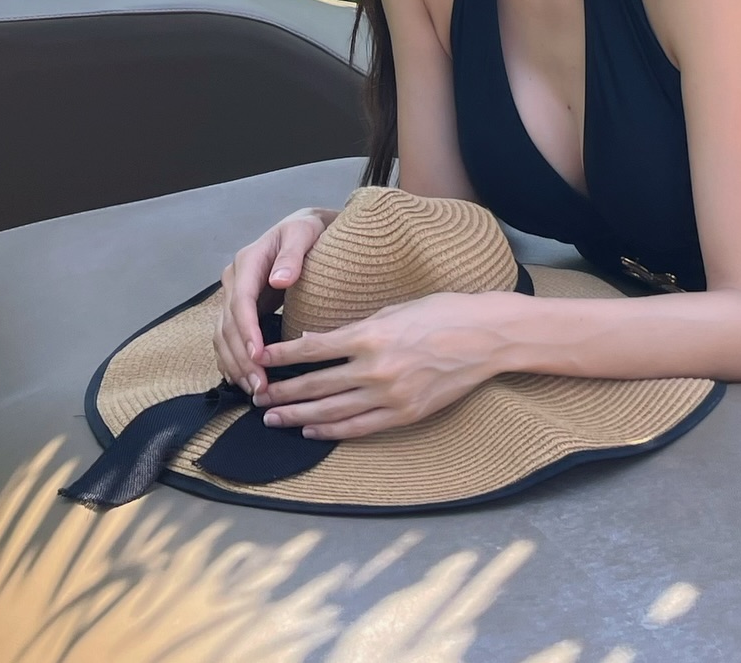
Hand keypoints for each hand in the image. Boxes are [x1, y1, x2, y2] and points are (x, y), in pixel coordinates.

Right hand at [214, 207, 338, 395]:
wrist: (305, 229)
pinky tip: (243, 380)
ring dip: (235, 364)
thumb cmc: (307, 230)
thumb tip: (279, 279)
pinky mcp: (240, 309)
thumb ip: (292, 254)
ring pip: (223, 336)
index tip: (258, 356)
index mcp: (248, 261)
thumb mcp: (303, 233)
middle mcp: (234, 279)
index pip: (241, 301)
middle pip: (229, 324)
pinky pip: (228, 338)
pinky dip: (232, 360)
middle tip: (259, 385)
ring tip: (253, 389)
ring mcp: (234, 295)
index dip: (247, 331)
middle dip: (241, 357)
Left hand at [256, 291, 505, 439]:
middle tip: (257, 396)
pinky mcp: (404, 414)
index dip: (282, 357)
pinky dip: (331, 431)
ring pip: (331, 412)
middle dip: (282, 391)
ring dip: (298, 416)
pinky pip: (359, 427)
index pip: (313, 349)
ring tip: (273, 418)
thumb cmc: (441, 313)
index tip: (260, 360)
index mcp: (370, 335)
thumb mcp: (393, 309)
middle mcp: (374, 368)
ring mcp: (389, 396)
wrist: (484, 337)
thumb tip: (314, 341)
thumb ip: (353, 328)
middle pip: (316, 385)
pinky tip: (311, 430)